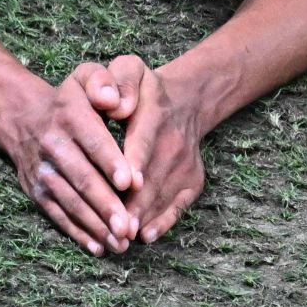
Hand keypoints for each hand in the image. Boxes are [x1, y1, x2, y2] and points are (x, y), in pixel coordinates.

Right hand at [0, 68, 141, 256]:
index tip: (129, 182)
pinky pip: (58, 215)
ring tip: (120, 242)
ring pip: (70, 201)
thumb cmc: (72, 99)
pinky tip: (98, 247)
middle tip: (128, 225)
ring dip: (95, 225)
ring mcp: (43, 172)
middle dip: (105, 204)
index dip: (110, 161)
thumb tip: (114, 100)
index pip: (91, 140)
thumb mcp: (85, 76)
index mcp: (69, 115)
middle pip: (81, 178)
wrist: (24, 117)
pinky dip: (78, 233)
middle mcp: (53, 145)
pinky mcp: (37, 192)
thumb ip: (103, 81)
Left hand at [83, 55, 209, 244]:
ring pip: (163, 194)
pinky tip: (147, 234)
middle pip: (154, 174)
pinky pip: (179, 204)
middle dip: (135, 202)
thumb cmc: (142, 90)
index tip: (125, 182)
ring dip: (143, 216)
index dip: (135, 160)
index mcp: (155, 110)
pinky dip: (164, 221)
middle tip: (116, 225)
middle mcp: (174, 139)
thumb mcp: (129, 70)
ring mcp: (186, 163)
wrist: (186, 100)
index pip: (144, 137)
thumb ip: (119, 79)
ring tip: (122, 236)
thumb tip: (113, 104)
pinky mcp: (193, 180)